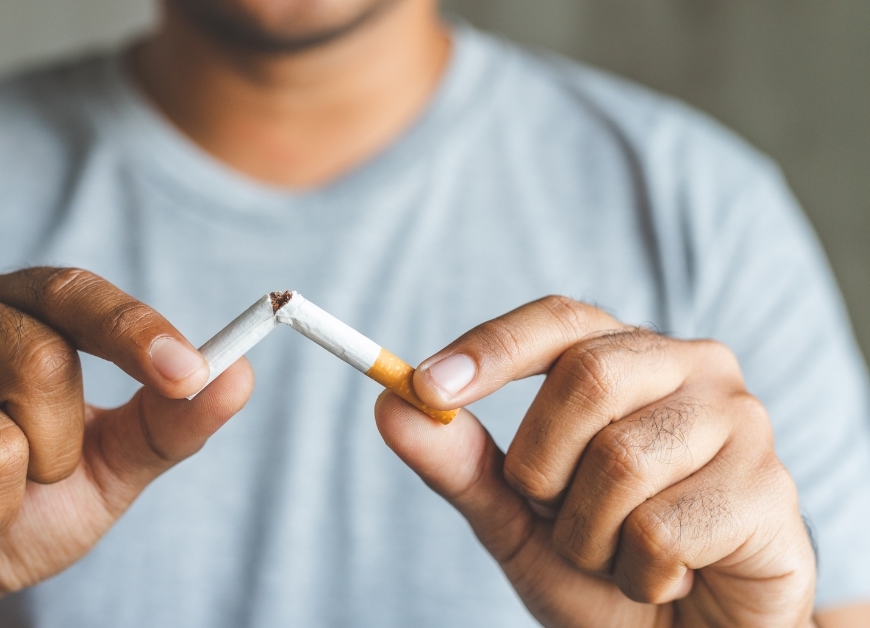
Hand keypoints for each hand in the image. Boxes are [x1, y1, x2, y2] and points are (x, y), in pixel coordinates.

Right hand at [0, 268, 253, 627]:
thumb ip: (168, 422)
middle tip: (23, 478)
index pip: (73, 292)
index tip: (187, 372)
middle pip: (38, 362)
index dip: (134, 330)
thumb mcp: (104, 465)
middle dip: (54, 453)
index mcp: (3, 306)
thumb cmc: (12, 506)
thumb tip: (240, 376)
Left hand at [376, 296, 815, 626]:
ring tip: (618, 555)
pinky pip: (662, 528)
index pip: (558, 320)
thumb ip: (460, 464)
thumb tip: (389, 405)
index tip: (424, 386)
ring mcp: (740, 422)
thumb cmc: (604, 566)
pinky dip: (638, 572)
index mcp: (629, 356)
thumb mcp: (516, 518)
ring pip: (621, 461)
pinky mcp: (769, 490)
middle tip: (556, 514)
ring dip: (589, 535)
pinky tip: (667, 578)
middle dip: (542, 466)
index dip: (490, 347)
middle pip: (586, 378)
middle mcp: (692, 367)